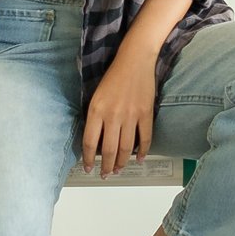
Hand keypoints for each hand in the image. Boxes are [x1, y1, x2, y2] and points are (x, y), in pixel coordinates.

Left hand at [81, 53, 156, 177]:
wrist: (135, 60)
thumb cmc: (113, 77)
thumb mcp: (96, 96)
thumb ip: (95, 117)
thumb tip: (96, 141)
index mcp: (96, 110)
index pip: (90, 142)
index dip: (88, 159)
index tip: (88, 168)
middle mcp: (113, 115)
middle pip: (108, 150)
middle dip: (106, 166)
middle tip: (105, 175)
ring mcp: (131, 116)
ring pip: (126, 148)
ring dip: (122, 162)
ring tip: (119, 170)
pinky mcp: (146, 114)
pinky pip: (145, 138)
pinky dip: (143, 151)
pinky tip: (139, 159)